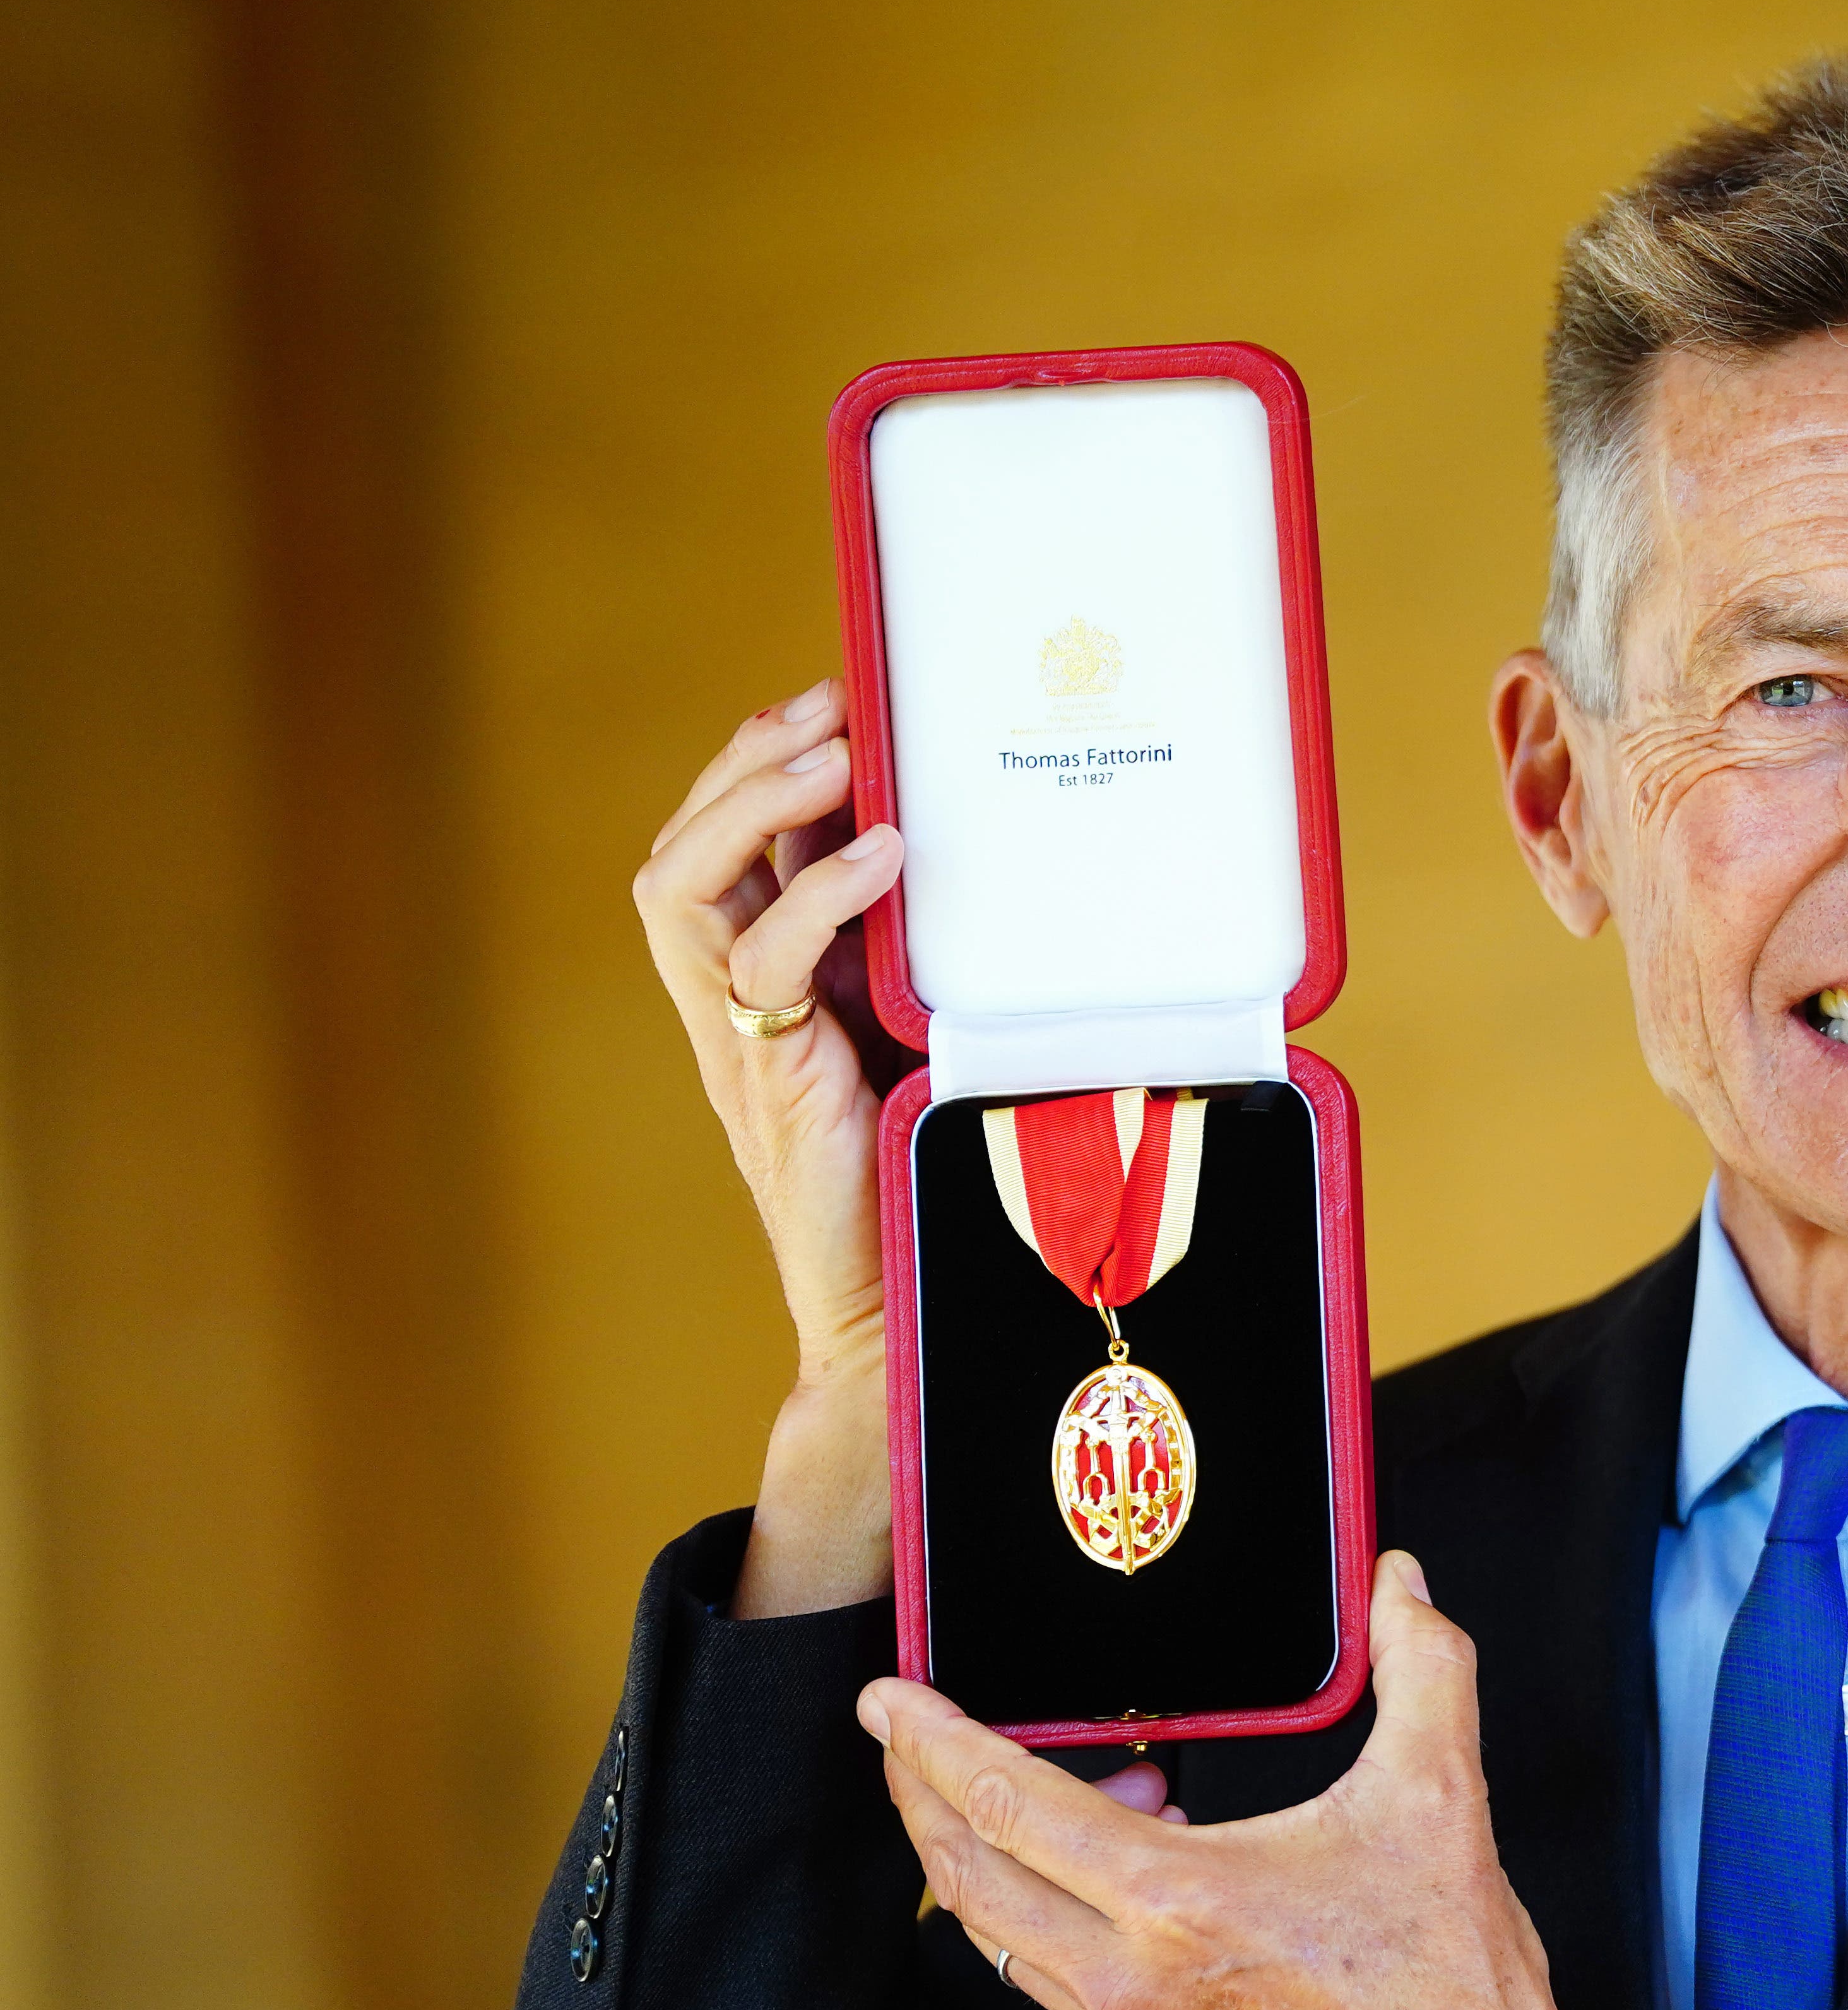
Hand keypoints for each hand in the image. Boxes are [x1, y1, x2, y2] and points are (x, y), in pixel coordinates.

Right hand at [632, 677, 914, 1616]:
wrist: (902, 1309)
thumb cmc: (932, 1171)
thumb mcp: (935, 1033)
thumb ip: (936, 960)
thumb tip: (1008, 868)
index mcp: (768, 982)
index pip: (729, 843)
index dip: (766, 761)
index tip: (839, 699)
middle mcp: (734, 1002)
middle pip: (685, 845)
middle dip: (744, 760)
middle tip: (825, 707)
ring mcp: (741, 1039)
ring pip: (678, 886)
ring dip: (749, 803)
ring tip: (829, 754)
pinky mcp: (771, 1078)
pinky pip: (755, 959)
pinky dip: (812, 890)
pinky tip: (880, 853)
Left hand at [859, 1553, 1583, 2009]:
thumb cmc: (1449, 1982)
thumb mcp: (1440, 1795)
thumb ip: (1423, 1665)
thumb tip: (1402, 1580)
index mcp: (1178, 1903)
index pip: (1009, 1807)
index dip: (934, 1742)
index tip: (887, 1699)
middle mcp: (1126, 1977)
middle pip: (967, 1875)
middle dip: (919, 1792)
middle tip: (902, 1730)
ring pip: (997, 1930)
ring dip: (987, 1848)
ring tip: (1058, 1778)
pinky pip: (1045, 1969)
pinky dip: (1043, 1900)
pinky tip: (1120, 1854)